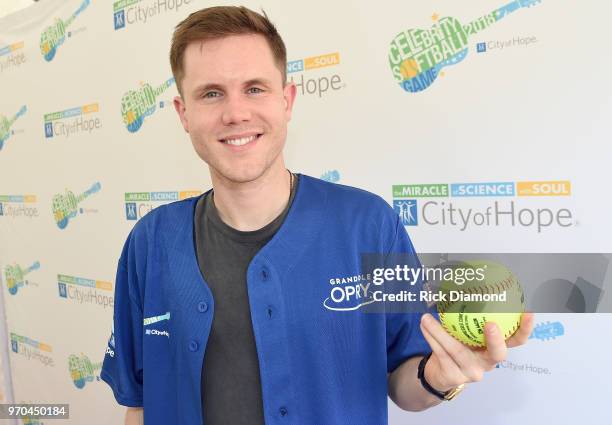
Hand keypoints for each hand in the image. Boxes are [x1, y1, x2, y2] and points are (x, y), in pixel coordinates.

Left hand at [419, 312, 534, 391]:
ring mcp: (471, 372)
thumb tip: (462, 283)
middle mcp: (487, 363)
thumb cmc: (457, 347)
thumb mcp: (465, 333)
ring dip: (440, 331)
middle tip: (490, 323)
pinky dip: (431, 336)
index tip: (528, 312)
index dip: (524, 328)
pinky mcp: (454, 376)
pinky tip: (424, 325)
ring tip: (427, 317)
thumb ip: (468, 316)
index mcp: (494, 350)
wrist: (439, 373)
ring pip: (457, 350)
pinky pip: (441, 352)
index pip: (516, 341)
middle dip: (496, 339)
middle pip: (498, 354)